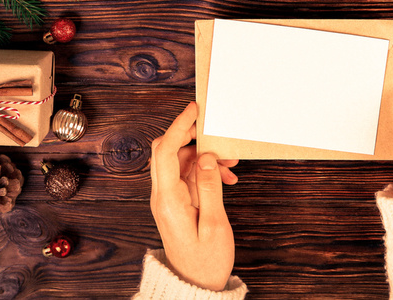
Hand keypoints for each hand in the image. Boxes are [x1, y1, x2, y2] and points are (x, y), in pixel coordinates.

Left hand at [150, 102, 238, 290]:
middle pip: (167, 151)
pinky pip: (186, 176)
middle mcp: (163, 196)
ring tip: (229, 164)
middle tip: (214, 132)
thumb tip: (204, 156)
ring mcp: (167, 199)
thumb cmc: (206, 260)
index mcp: (169, 200)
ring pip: (180, 162)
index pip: (166, 151)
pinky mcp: (176, 203)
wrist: (196, 284)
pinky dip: (204, 170)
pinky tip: (225, 178)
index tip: (194, 110)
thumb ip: (209, 187)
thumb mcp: (215, 224)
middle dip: (190, 137)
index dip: (179, 126)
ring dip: (202, 156)